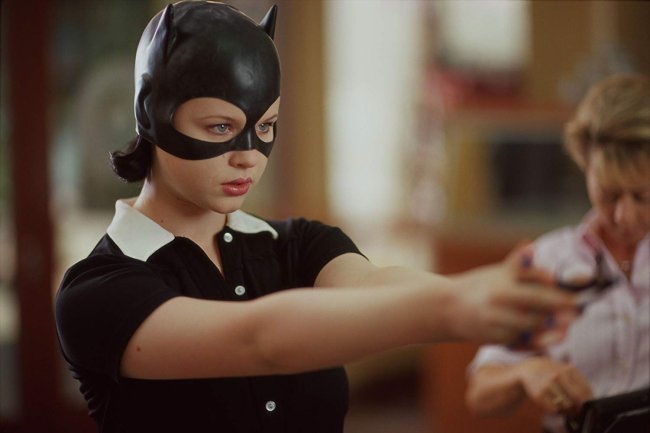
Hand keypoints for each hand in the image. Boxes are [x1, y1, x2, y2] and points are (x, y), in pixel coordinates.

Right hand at [446, 246, 576, 347]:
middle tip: (575, 316)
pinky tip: (547, 338)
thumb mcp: (497, 272)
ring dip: (550, 330)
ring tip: (566, 329)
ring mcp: (496, 324)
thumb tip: (532, 245)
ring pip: (531, 329)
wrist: (448, 308)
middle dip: (559, 315)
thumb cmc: (478, 287)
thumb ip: (519, 262)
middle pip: (538, 313)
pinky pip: (520, 342)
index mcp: (502, 287)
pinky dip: (535, 340)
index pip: (538, 293)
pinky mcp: (494, 340)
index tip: (576, 301)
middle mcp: (499, 306)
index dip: (559, 298)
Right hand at [516, 357, 592, 413]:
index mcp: (568, 369)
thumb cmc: (553, 373)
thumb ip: (580, 384)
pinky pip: (553, 409)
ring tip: (562, 404)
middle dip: (578, 407)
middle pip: (578, 399)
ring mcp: (548, 384)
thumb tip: (592, 402)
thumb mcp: (566, 371)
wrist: (529, 369)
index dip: (588, 402)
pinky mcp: (539, 394)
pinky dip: (555, 410)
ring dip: (566, 409)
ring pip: (566, 406)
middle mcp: (558, 376)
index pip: (586, 391)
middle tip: (576, 409)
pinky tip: (552, 403)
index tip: (585, 406)